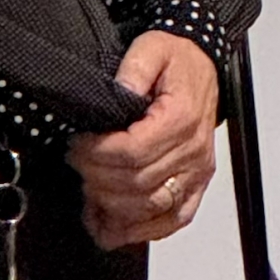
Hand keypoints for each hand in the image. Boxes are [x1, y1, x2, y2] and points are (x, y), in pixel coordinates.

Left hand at [67, 31, 219, 250]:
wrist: (203, 67)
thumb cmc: (177, 61)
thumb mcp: (151, 48)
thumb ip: (133, 69)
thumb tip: (119, 93)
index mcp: (182, 118)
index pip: (133, 152)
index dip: (96, 154)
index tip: (77, 145)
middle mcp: (194, 151)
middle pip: (136, 184)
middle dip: (96, 177)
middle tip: (77, 161)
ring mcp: (197, 174)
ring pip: (149, 208)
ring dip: (111, 206)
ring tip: (89, 187)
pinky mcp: (195, 188)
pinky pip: (170, 222)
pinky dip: (138, 231)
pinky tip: (110, 224)